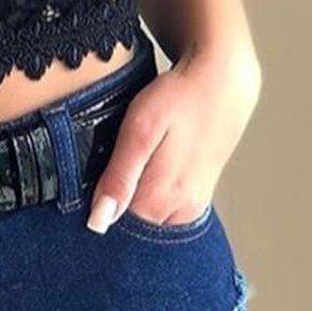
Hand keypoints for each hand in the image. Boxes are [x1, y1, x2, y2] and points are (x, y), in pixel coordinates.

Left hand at [86, 43, 260, 232]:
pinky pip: (163, 208)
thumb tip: (99, 222)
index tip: (89, 182)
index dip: (96, 206)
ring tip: (131, 161)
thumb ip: (120, 177)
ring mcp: (192, 206)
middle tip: (109, 166)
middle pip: (132, 226)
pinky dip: (148, 193)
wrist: (222, 83)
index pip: (114, 227)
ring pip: (148, 218)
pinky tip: (146, 166)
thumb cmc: (178, 99)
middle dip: (114, 206)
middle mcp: (181, 212)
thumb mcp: (139, 130)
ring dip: (131, 199)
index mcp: (163, 200)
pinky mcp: (197, 196)